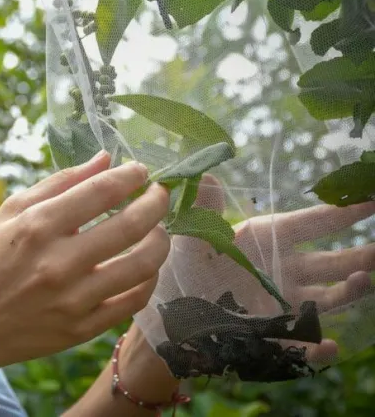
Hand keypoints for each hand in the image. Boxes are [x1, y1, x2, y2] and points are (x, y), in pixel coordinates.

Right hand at [0, 150, 170, 372]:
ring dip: (161, 241)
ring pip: (143, 266)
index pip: (102, 192)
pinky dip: (149, 279)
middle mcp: (58, 262)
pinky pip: (134, 301)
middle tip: (160, 194)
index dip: (131, 176)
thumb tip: (106, 160)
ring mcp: (73, 299)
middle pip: (131, 226)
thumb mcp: (9, 213)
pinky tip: (145, 267)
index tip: (141, 171)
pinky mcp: (82, 328)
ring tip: (158, 230)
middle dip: (157, 203)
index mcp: (37, 226)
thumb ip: (58, 183)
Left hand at [141, 174, 374, 365]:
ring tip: (367, 280)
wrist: (170, 312)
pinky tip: (328, 347)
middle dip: (361, 255)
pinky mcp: (276, 334)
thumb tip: (204, 176)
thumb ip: (202, 213)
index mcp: (267, 239)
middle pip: (332, 261)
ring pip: (330, 297)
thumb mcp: (190, 240)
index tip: (372, 200)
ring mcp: (285, 302)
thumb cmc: (183, 267)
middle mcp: (284, 269)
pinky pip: (303, 343)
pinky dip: (317, 348)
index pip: (312, 223)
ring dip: (351, 291)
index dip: (342, 212)